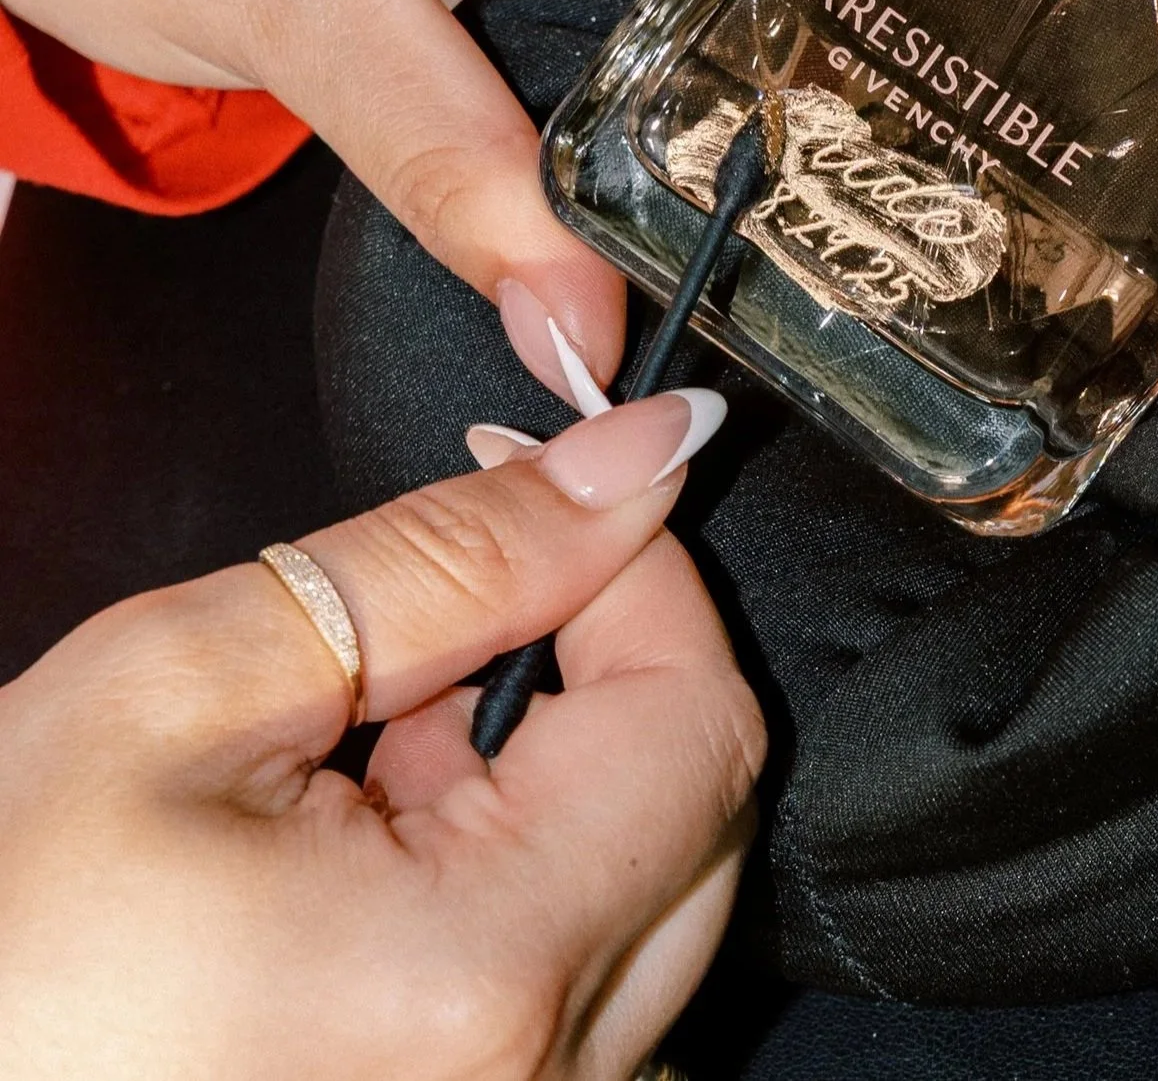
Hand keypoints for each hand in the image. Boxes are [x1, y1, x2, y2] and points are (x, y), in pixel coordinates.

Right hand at [0, 393, 760, 1078]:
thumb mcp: (186, 689)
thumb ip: (452, 557)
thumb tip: (632, 456)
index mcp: (483, 975)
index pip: (696, 710)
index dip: (638, 567)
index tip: (562, 493)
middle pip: (694, 800)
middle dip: (597, 670)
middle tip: (438, 637)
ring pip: (652, 875)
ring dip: (552, 773)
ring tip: (372, 761)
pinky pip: (586, 961)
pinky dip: (520, 866)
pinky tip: (381, 847)